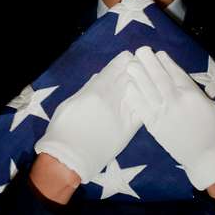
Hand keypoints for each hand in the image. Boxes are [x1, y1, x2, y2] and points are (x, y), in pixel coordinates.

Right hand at [35, 51, 141, 183]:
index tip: (128, 55)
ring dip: (144, 81)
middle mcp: (112, 101)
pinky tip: (150, 95)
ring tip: (149, 73)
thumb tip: (98, 77)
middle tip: (143, 60)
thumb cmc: (64, 130)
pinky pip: (141, 112)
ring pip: (138, 92)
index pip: (113, 71)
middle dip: (136, 68)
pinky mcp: (128, 131)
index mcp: (96, 92)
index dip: (122, 61)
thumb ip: (86, 89)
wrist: (69, 159)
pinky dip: (146, 101)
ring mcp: (122, 116)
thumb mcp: (69, 103)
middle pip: (128, 78)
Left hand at [127, 46, 214, 189]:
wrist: (212, 160)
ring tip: (130, 65)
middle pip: (159, 78)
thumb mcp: (214, 106)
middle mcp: (176, 102)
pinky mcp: (156, 128)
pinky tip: (129, 88)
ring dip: (138, 77)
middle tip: (140, 51)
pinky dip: (135, 98)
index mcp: (193, 95)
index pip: (176, 74)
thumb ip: (197, 94)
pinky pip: (143, 110)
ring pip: (148, 91)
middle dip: (149, 63)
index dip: (166, 62)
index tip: (158, 53)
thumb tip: (184, 85)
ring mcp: (164, 115)